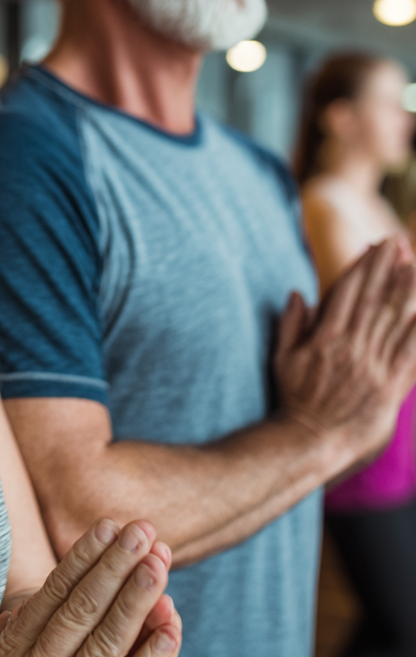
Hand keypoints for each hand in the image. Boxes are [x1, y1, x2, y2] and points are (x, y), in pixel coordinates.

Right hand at [0, 519, 180, 656]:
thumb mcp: (17, 640)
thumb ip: (48, 610)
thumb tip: (86, 581)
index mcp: (16, 642)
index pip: (55, 590)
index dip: (83, 557)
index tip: (109, 526)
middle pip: (82, 609)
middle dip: (114, 567)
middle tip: (141, 531)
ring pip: (105, 642)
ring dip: (135, 600)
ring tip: (157, 563)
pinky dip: (152, 654)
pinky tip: (170, 626)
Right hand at [275, 236, 415, 469]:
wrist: (311, 439)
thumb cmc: (293, 398)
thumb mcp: (282, 357)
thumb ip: (290, 324)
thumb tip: (298, 294)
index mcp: (325, 337)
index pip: (347, 292)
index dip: (362, 267)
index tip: (374, 247)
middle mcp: (352, 347)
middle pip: (373, 300)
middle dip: (387, 269)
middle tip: (397, 245)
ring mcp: (373, 367)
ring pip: (395, 321)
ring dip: (406, 291)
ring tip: (415, 268)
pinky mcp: (390, 387)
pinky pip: (411, 355)